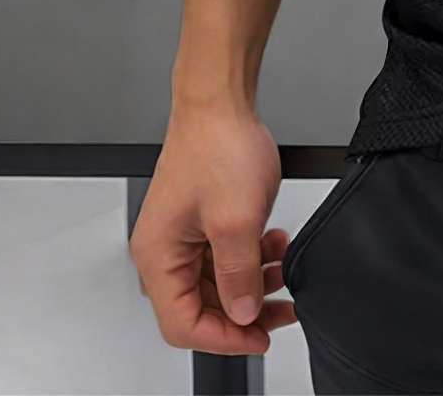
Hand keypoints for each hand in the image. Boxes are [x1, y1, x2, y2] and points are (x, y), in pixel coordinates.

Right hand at [129, 103, 294, 353]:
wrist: (221, 103)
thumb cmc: (217, 147)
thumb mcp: (237, 220)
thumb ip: (239, 273)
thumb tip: (242, 312)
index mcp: (158, 257)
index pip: (183, 324)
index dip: (224, 337)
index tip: (260, 337)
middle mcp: (164, 250)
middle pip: (201, 306)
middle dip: (245, 310)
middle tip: (283, 311)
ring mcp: (183, 234)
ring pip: (218, 281)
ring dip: (253, 281)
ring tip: (284, 271)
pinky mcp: (202, 219)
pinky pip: (225, 255)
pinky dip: (252, 256)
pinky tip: (274, 243)